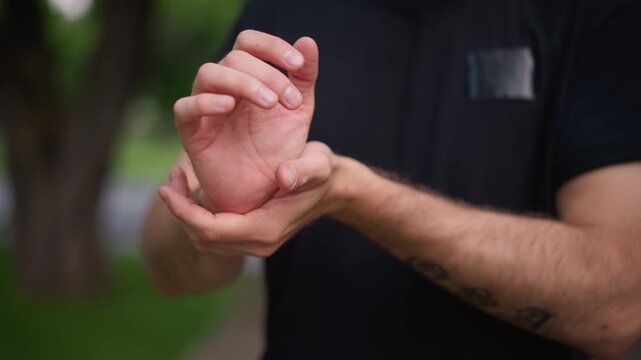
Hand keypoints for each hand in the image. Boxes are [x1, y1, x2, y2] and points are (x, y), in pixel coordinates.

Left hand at [158, 142, 334, 256]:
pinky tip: (195, 189)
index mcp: (265, 229)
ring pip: (206, 240)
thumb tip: (283, 176)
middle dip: (179, 213)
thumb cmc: (323, 174)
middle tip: (168, 181)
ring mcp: (255, 243)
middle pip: (202, 239)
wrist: (333, 190)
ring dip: (186, 215)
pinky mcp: (252, 236)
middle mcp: (258, 243)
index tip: (165, 187)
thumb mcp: (318, 165)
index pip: (211, 229)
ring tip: (176, 182)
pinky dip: (199, 216)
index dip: (183, 212)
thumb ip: (303, 171)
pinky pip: (216, 234)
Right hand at [174, 30, 318, 212]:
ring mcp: (204, 107)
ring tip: (270, 103)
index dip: (272, 47)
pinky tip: (230, 106)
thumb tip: (308, 41)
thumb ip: (304, 77)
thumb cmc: (277, 147)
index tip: (297, 65)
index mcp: (247, 76)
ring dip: (241, 83)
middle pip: (234, 58)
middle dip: (267, 74)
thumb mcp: (298, 111)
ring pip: (208, 74)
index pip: (249, 43)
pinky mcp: (191, 132)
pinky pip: (185, 108)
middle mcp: (223, 86)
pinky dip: (205, 102)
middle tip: (290, 100)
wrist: (263, 190)